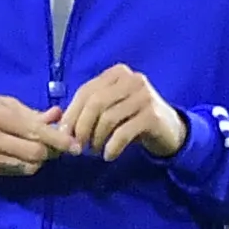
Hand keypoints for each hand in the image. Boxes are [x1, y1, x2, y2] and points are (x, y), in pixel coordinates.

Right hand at [0, 90, 67, 175]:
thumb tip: (57, 116)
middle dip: (52, 151)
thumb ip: (30, 113)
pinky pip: (15, 171)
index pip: (35, 133)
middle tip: (60, 144)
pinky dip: (27, 164)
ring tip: (43, 147)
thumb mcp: (2, 101)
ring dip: (41, 159)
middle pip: (34, 154)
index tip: (76, 145)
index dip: (59, 140)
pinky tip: (26, 153)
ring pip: (27, 166)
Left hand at [60, 64, 186, 159]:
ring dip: (96, 139)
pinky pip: (123, 133)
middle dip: (81, 127)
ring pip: (108, 118)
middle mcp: (132, 79)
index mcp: (117, 73)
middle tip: (78, 146)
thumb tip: (59, 126)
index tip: (63, 134)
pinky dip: (112, 147)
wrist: (170, 130)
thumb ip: (89, 110)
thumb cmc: (133, 118)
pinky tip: (109, 155)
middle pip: (95, 103)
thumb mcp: (111, 108)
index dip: (71, 114)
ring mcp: (144, 95)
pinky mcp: (152, 115)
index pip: (86, 91)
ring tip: (95, 150)